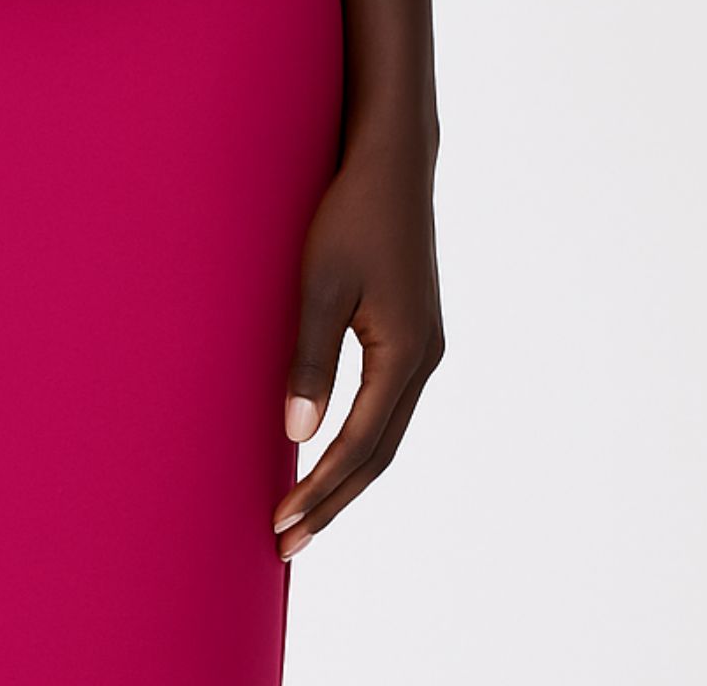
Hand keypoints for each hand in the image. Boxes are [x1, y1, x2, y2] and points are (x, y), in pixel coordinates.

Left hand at [272, 131, 444, 555]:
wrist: (393, 161)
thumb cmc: (350, 214)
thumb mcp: (320, 283)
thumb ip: (310, 359)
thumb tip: (296, 436)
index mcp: (406, 353)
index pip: (359, 446)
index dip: (319, 490)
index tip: (281, 525)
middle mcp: (424, 359)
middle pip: (379, 453)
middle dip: (332, 500)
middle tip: (286, 544)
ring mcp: (423, 346)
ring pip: (386, 433)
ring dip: (345, 475)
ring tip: (303, 512)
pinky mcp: (413, 331)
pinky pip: (386, 405)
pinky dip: (358, 439)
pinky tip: (327, 449)